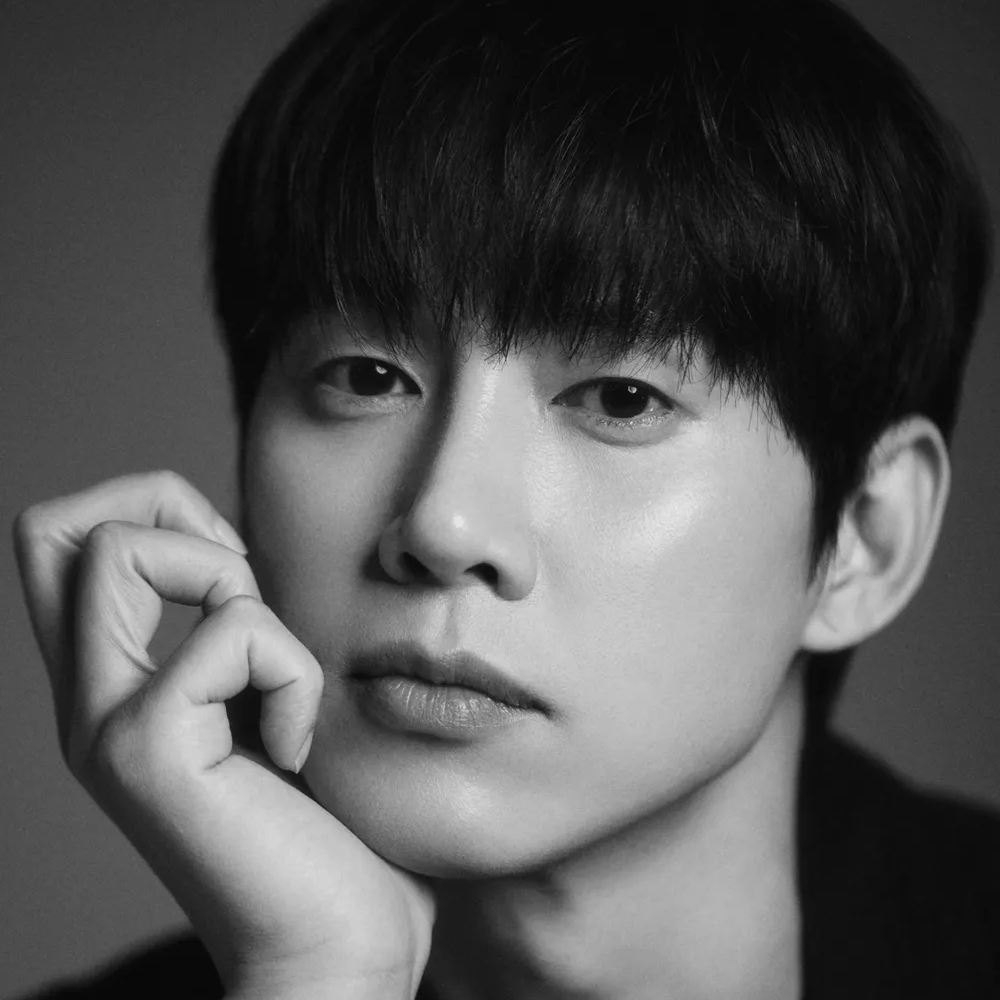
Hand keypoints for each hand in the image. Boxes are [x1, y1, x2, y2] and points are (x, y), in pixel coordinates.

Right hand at [13, 471, 434, 999]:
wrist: (338, 951)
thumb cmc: (327, 830)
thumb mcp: (270, 700)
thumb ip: (238, 635)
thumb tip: (241, 552)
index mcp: (119, 687)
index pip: (65, 545)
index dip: (152, 510)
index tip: (238, 573)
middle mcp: (92, 703)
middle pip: (60, 529)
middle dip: (170, 513)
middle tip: (244, 595)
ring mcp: (109, 728)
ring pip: (121, 551)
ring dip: (233, 584)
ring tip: (273, 678)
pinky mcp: (152, 753)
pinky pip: (231, 629)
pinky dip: (293, 670)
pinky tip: (300, 745)